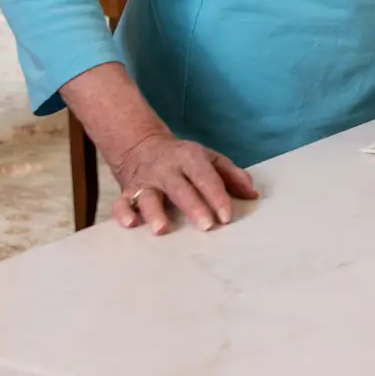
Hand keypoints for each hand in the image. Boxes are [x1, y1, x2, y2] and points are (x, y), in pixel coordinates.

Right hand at [109, 130, 257, 233]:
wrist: (142, 146)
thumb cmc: (184, 159)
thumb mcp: (210, 159)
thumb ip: (232, 175)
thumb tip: (253, 195)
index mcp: (190, 158)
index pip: (206, 177)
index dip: (217, 196)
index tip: (227, 216)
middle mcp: (167, 169)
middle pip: (181, 188)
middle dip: (194, 207)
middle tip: (207, 226)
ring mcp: (145, 181)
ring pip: (148, 196)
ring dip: (155, 212)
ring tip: (162, 229)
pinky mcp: (127, 192)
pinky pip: (121, 203)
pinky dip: (123, 213)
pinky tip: (131, 224)